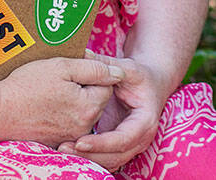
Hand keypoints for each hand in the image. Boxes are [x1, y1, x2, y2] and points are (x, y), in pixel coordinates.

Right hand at [0, 56, 123, 147]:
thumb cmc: (27, 86)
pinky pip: (69, 123)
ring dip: (73, 100)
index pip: (107, 85)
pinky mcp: (57, 141)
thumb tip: (118, 73)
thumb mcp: (62, 66)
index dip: (91, 72)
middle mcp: (84, 126)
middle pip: (96, 100)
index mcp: (88, 106)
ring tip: (51, 92)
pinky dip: (62, 114)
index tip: (72, 68)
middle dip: (84, 87)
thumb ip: (93, 69)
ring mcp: (70, 136)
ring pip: (83, 112)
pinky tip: (46, 106)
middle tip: (60, 79)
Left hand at [57, 54, 165, 172]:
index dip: (102, 143)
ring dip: (88, 159)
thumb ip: (106, 64)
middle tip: (64, 148)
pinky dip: (90, 158)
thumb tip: (83, 53)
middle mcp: (141, 138)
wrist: (151, 85)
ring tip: (63, 149)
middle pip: (116, 156)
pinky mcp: (121, 146)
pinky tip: (71, 150)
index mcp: (145, 120)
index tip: (80, 141)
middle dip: (90, 155)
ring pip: (111, 161)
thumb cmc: (139, 76)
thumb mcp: (126, 68)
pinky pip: (107, 158)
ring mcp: (132, 145)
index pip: (123, 139)